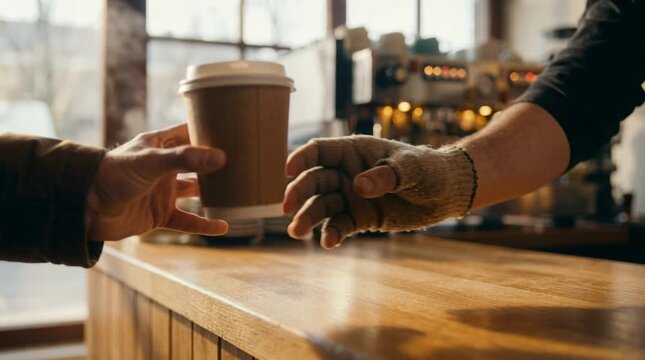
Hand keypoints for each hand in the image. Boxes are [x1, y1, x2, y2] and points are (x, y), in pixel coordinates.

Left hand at [86, 124, 227, 240]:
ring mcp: (163, 191)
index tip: (236, 131)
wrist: (85, 208)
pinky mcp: (160, 214)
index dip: (210, 131)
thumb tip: (220, 157)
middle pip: (198, 163)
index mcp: (159, 145)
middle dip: (218, 164)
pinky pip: (187, 220)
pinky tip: (223, 226)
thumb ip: (185, 159)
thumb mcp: (151, 162)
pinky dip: (204, 224)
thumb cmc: (113, 175)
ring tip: (239, 193)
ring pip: (196, 191)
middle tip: (246, 163)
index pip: (190, 132)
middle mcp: (164, 167)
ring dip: (215, 193)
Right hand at [283, 136, 473, 248]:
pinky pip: (340, 225)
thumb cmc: (430, 169)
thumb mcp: (412, 168)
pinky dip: (332, 233)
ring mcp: (351, 197)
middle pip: (314, 180)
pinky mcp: (360, 218)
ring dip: (308, 217)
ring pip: (322, 206)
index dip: (301, 158)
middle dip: (299, 193)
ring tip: (295, 232)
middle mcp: (347, 173)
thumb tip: (358, 186)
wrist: (446, 194)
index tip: (288, 170)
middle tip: (287, 208)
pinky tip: (327, 242)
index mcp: (354, 151)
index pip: (320, 151)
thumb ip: (386, 175)